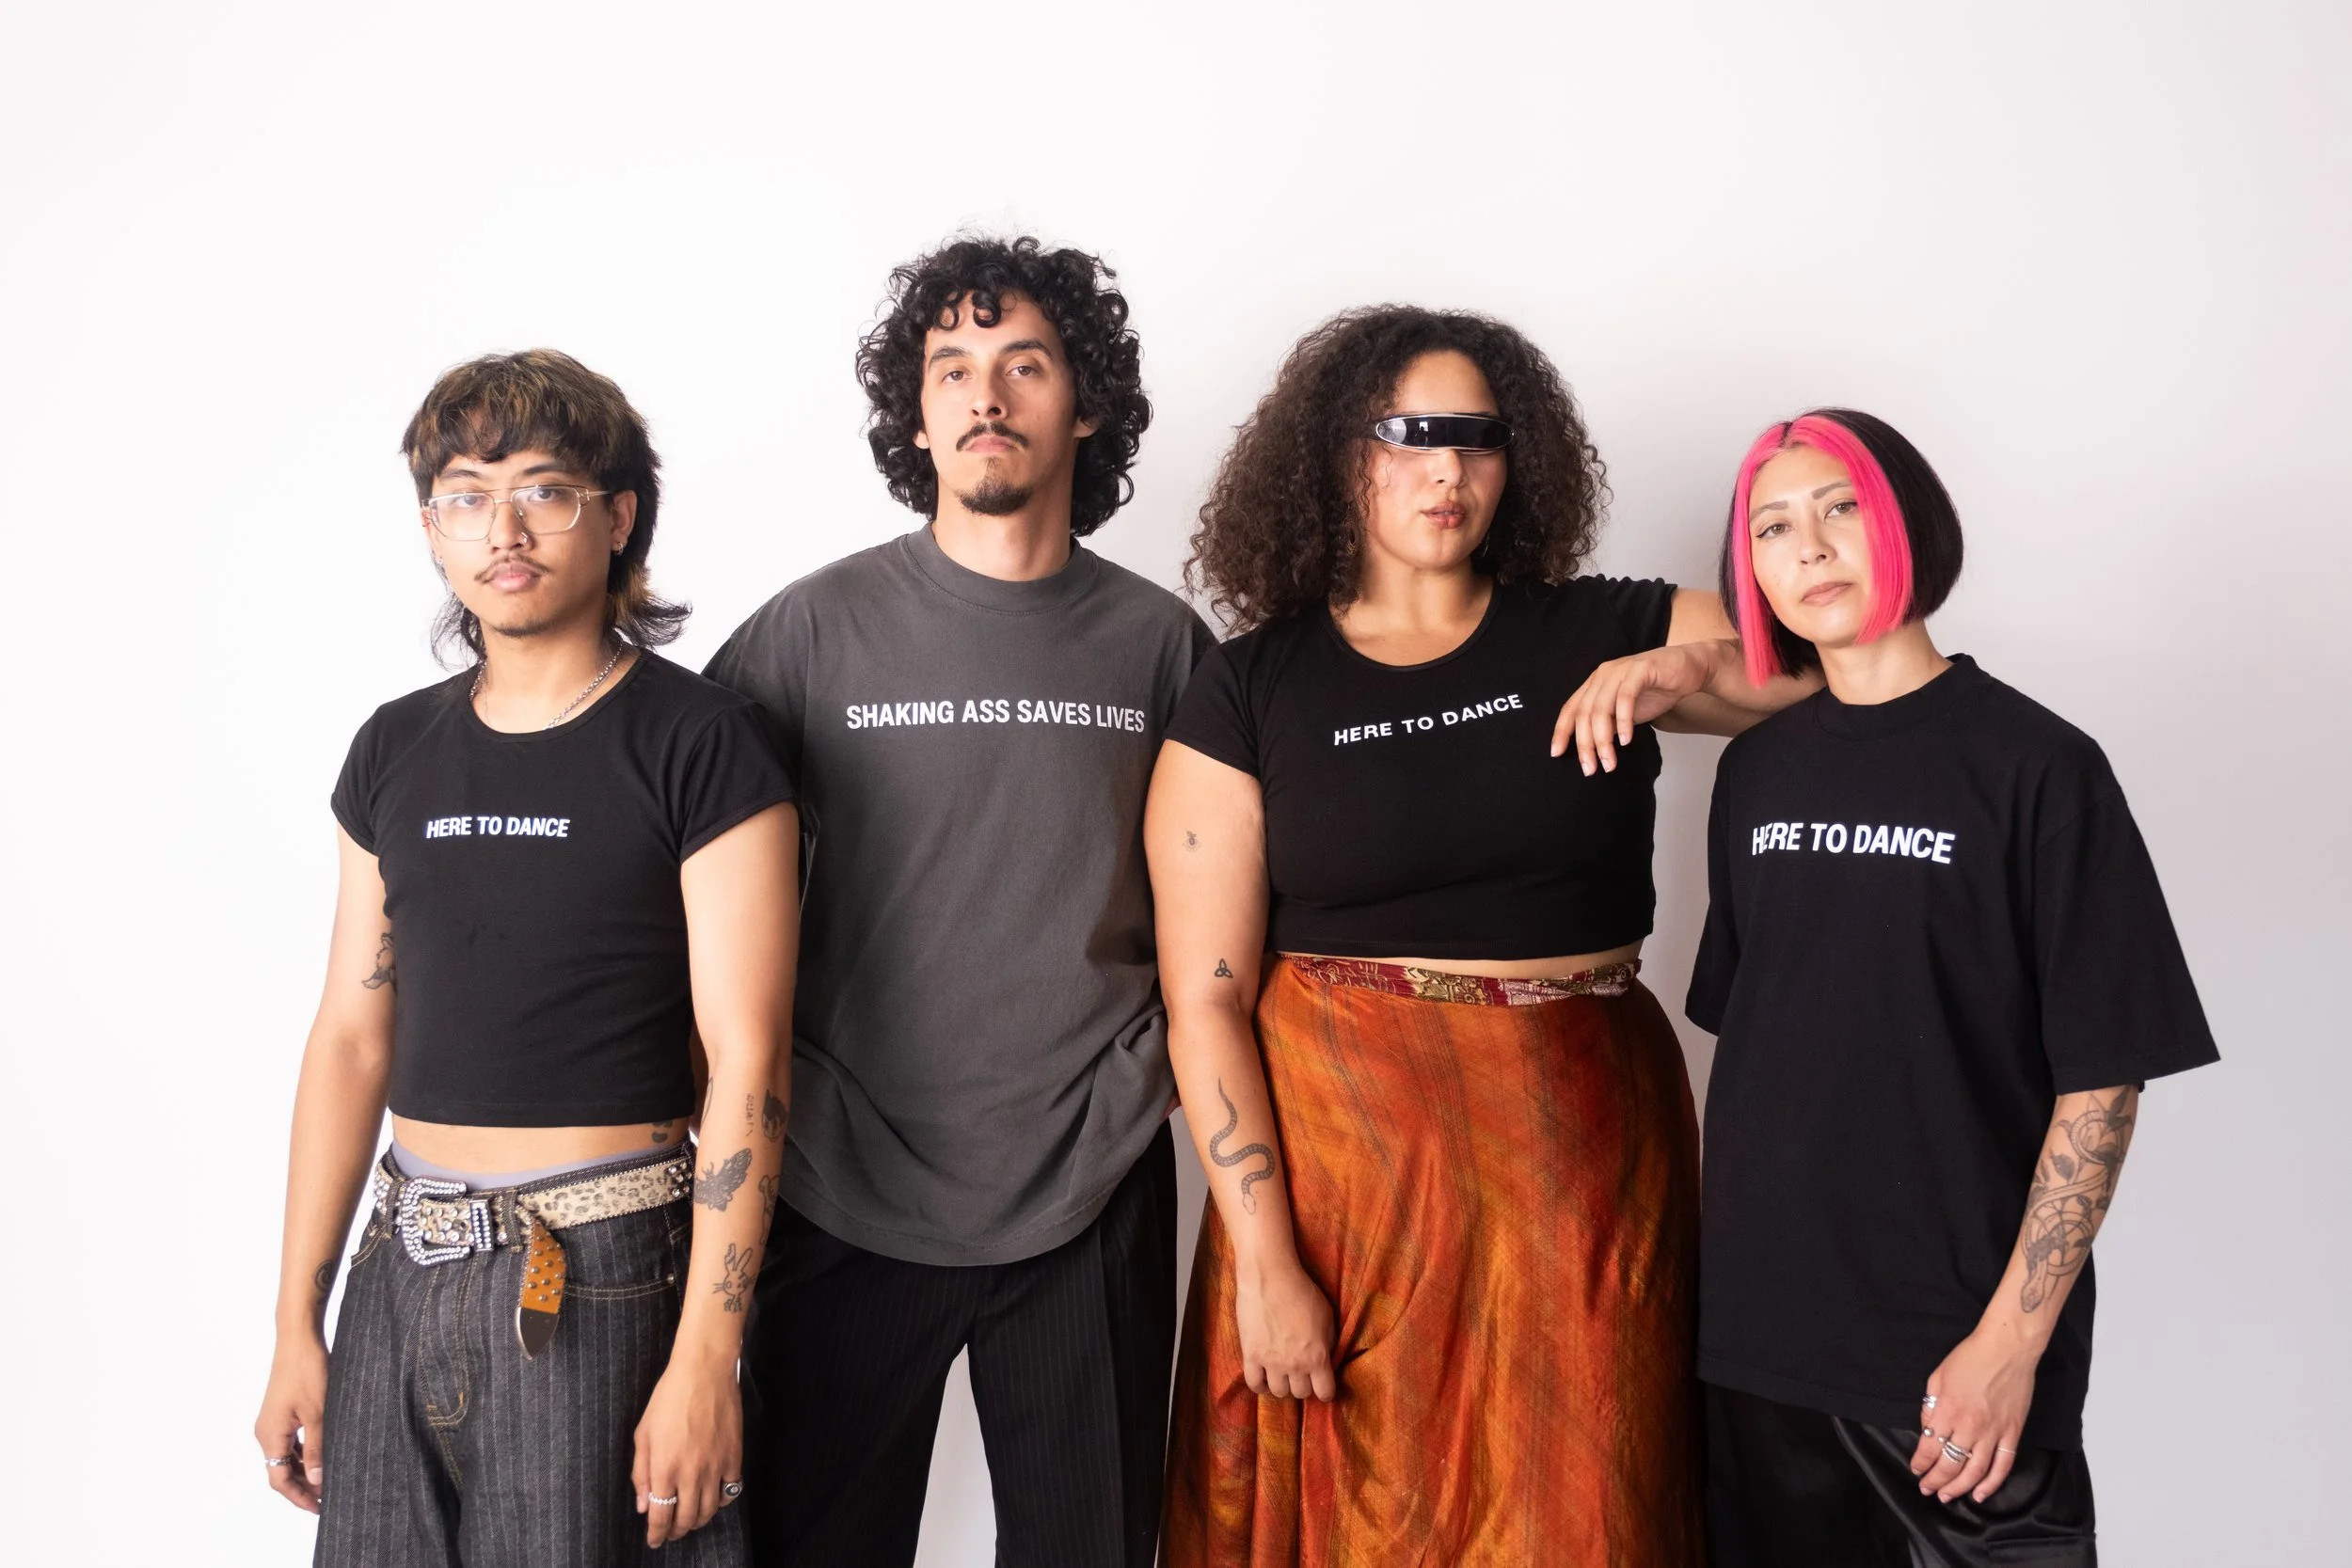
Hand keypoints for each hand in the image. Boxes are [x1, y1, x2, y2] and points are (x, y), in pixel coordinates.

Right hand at [255, 1336, 329, 1512]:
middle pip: (280, 1471)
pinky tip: (323, 1455)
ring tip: (328, 1480)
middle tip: (328, 1498)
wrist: (298, 1338)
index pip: (279, 1480)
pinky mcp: (281, 1411)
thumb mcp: (319, 1413)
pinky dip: (304, 1453)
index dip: (299, 1497)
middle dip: (303, 1487)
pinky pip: (290, 1441)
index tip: (320, 1508)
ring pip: (286, 1456)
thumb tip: (318, 1481)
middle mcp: (266, 1432)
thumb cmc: (309, 1371)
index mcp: (270, 1436)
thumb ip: (318, 1448)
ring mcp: (272, 1421)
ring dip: (305, 1470)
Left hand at [632, 1348, 743, 1546]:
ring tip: (691, 1519)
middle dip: (677, 1531)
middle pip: (687, 1518)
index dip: (656, 1534)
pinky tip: (714, 1498)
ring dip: (699, 1520)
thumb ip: (641, 1473)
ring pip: (710, 1510)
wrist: (704, 1373)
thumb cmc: (668, 1399)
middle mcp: (691, 1474)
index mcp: (665, 1469)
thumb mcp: (643, 1434)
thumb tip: (644, 1504)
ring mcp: (715, 1467)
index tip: (654, 1541)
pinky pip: (731, 1491)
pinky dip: (722, 1501)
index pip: (661, 1516)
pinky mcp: (734, 1457)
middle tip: (671, 1532)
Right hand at [1235, 1253, 1337, 1401]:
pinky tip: (1265, 1377)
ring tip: (1283, 1372)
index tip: (1322, 1384)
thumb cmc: (1302, 1291)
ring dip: (1283, 1384)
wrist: (1270, 1276)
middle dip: (1304, 1384)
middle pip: (1301, 1393)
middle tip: (1302, 1372)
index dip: (1325, 1390)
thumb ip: (1328, 1342)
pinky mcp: (1250, 1355)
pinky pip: (1254, 1384)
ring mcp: (1271, 1362)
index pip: (1325, 1392)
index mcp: (1317, 1356)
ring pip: (1279, 1392)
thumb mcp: (1327, 1316)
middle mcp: (1295, 1365)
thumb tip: (1326, 1357)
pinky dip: (1261, 1385)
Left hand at [1549, 643, 1720, 773]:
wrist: (1689, 669)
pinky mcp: (1640, 670)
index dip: (1561, 731)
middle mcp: (1602, 675)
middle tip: (1590, 769)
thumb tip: (1591, 749)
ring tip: (1609, 762)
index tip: (1556, 754)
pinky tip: (1627, 740)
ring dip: (1603, 740)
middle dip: (1585, 744)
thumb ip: (1608, 724)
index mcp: (1595, 683)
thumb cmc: (1655, 690)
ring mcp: (1620, 670)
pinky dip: (1623, 721)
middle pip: (1584, 713)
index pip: (1571, 708)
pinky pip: (1625, 697)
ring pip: (1601, 708)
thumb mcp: (1626, 712)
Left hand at [1912, 1321, 2039, 1503]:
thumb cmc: (1969, 1357)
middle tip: (1927, 1489)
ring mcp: (1993, 1432)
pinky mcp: (2012, 1433)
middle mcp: (1968, 1427)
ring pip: (1975, 1472)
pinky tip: (1980, 1494)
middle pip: (1950, 1465)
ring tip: (1947, 1496)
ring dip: (1959, 1488)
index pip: (1929, 1448)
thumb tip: (1927, 1428)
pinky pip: (2003, 1465)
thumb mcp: (1937, 1377)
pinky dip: (1992, 1483)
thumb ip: (1930, 1405)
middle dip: (1935, 1481)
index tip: (1916, 1470)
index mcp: (1946, 1411)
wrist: (2006, 1348)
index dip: (1921, 1463)